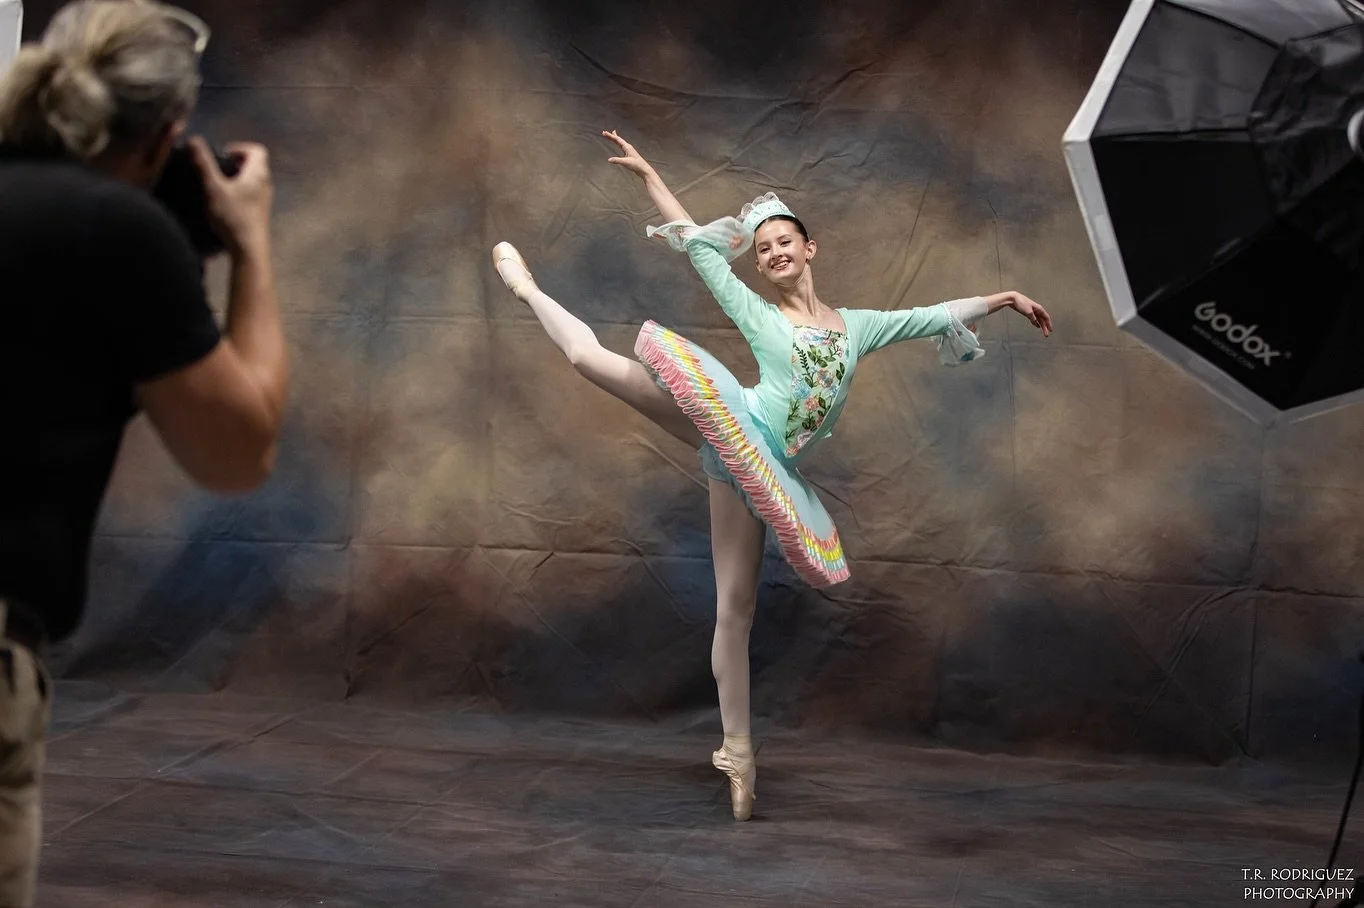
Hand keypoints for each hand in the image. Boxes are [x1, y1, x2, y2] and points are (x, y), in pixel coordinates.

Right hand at [189, 136, 273, 256]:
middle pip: (255, 165)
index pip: (257, 150)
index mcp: (258, 175)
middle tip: (217, 169)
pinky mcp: (260, 215)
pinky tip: (223, 204)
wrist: (249, 250)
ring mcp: (265, 201)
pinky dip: (238, 193)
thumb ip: (203, 164)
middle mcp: (266, 186)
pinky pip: (251, 196)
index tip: (222, 155)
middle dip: (235, 163)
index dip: (240, 148)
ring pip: (253, 182)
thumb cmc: (233, 218)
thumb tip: (193, 140)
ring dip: (236, 179)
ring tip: (218, 186)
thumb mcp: (213, 188)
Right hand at [603, 130, 655, 178]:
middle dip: (611, 136)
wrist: (643, 169)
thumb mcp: (625, 162)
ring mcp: (628, 150)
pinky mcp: (629, 154)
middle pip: (618, 140)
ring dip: (615, 138)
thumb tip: (609, 159)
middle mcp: (628, 147)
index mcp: (627, 147)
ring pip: (620, 142)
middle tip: (605, 132)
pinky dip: (618, 144)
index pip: (617, 140)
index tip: (604, 132)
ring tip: (612, 134)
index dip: (610, 136)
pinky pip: (622, 146)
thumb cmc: (636, 165)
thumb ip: (617, 160)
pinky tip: (618, 145)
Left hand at [1007, 291, 1052, 336]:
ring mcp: (1033, 311)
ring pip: (1039, 320)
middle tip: (1046, 334)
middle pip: (1043, 320)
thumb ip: (1033, 318)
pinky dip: (1036, 323)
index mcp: (1039, 309)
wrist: (1013, 299)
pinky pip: (1034, 319)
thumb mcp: (1028, 312)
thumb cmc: (1021, 303)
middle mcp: (1037, 310)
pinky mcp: (1028, 313)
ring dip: (1041, 326)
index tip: (1050, 330)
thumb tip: (1036, 323)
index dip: (1049, 324)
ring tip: (1043, 332)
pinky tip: (1037, 326)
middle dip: (1045, 327)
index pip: (1046, 317)